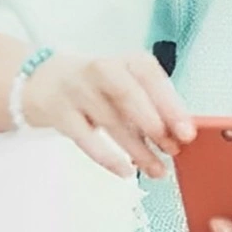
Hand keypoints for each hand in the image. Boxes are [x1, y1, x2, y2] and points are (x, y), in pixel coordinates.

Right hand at [23, 52, 196, 178]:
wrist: (45, 80)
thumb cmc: (98, 86)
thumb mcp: (127, 84)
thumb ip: (152, 104)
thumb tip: (178, 134)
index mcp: (127, 60)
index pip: (151, 76)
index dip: (170, 104)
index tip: (186, 131)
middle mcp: (101, 70)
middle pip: (128, 95)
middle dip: (154, 125)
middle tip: (172, 150)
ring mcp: (77, 90)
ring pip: (110, 121)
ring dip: (136, 149)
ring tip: (156, 169)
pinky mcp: (59, 112)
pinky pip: (85, 138)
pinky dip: (107, 157)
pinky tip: (124, 171)